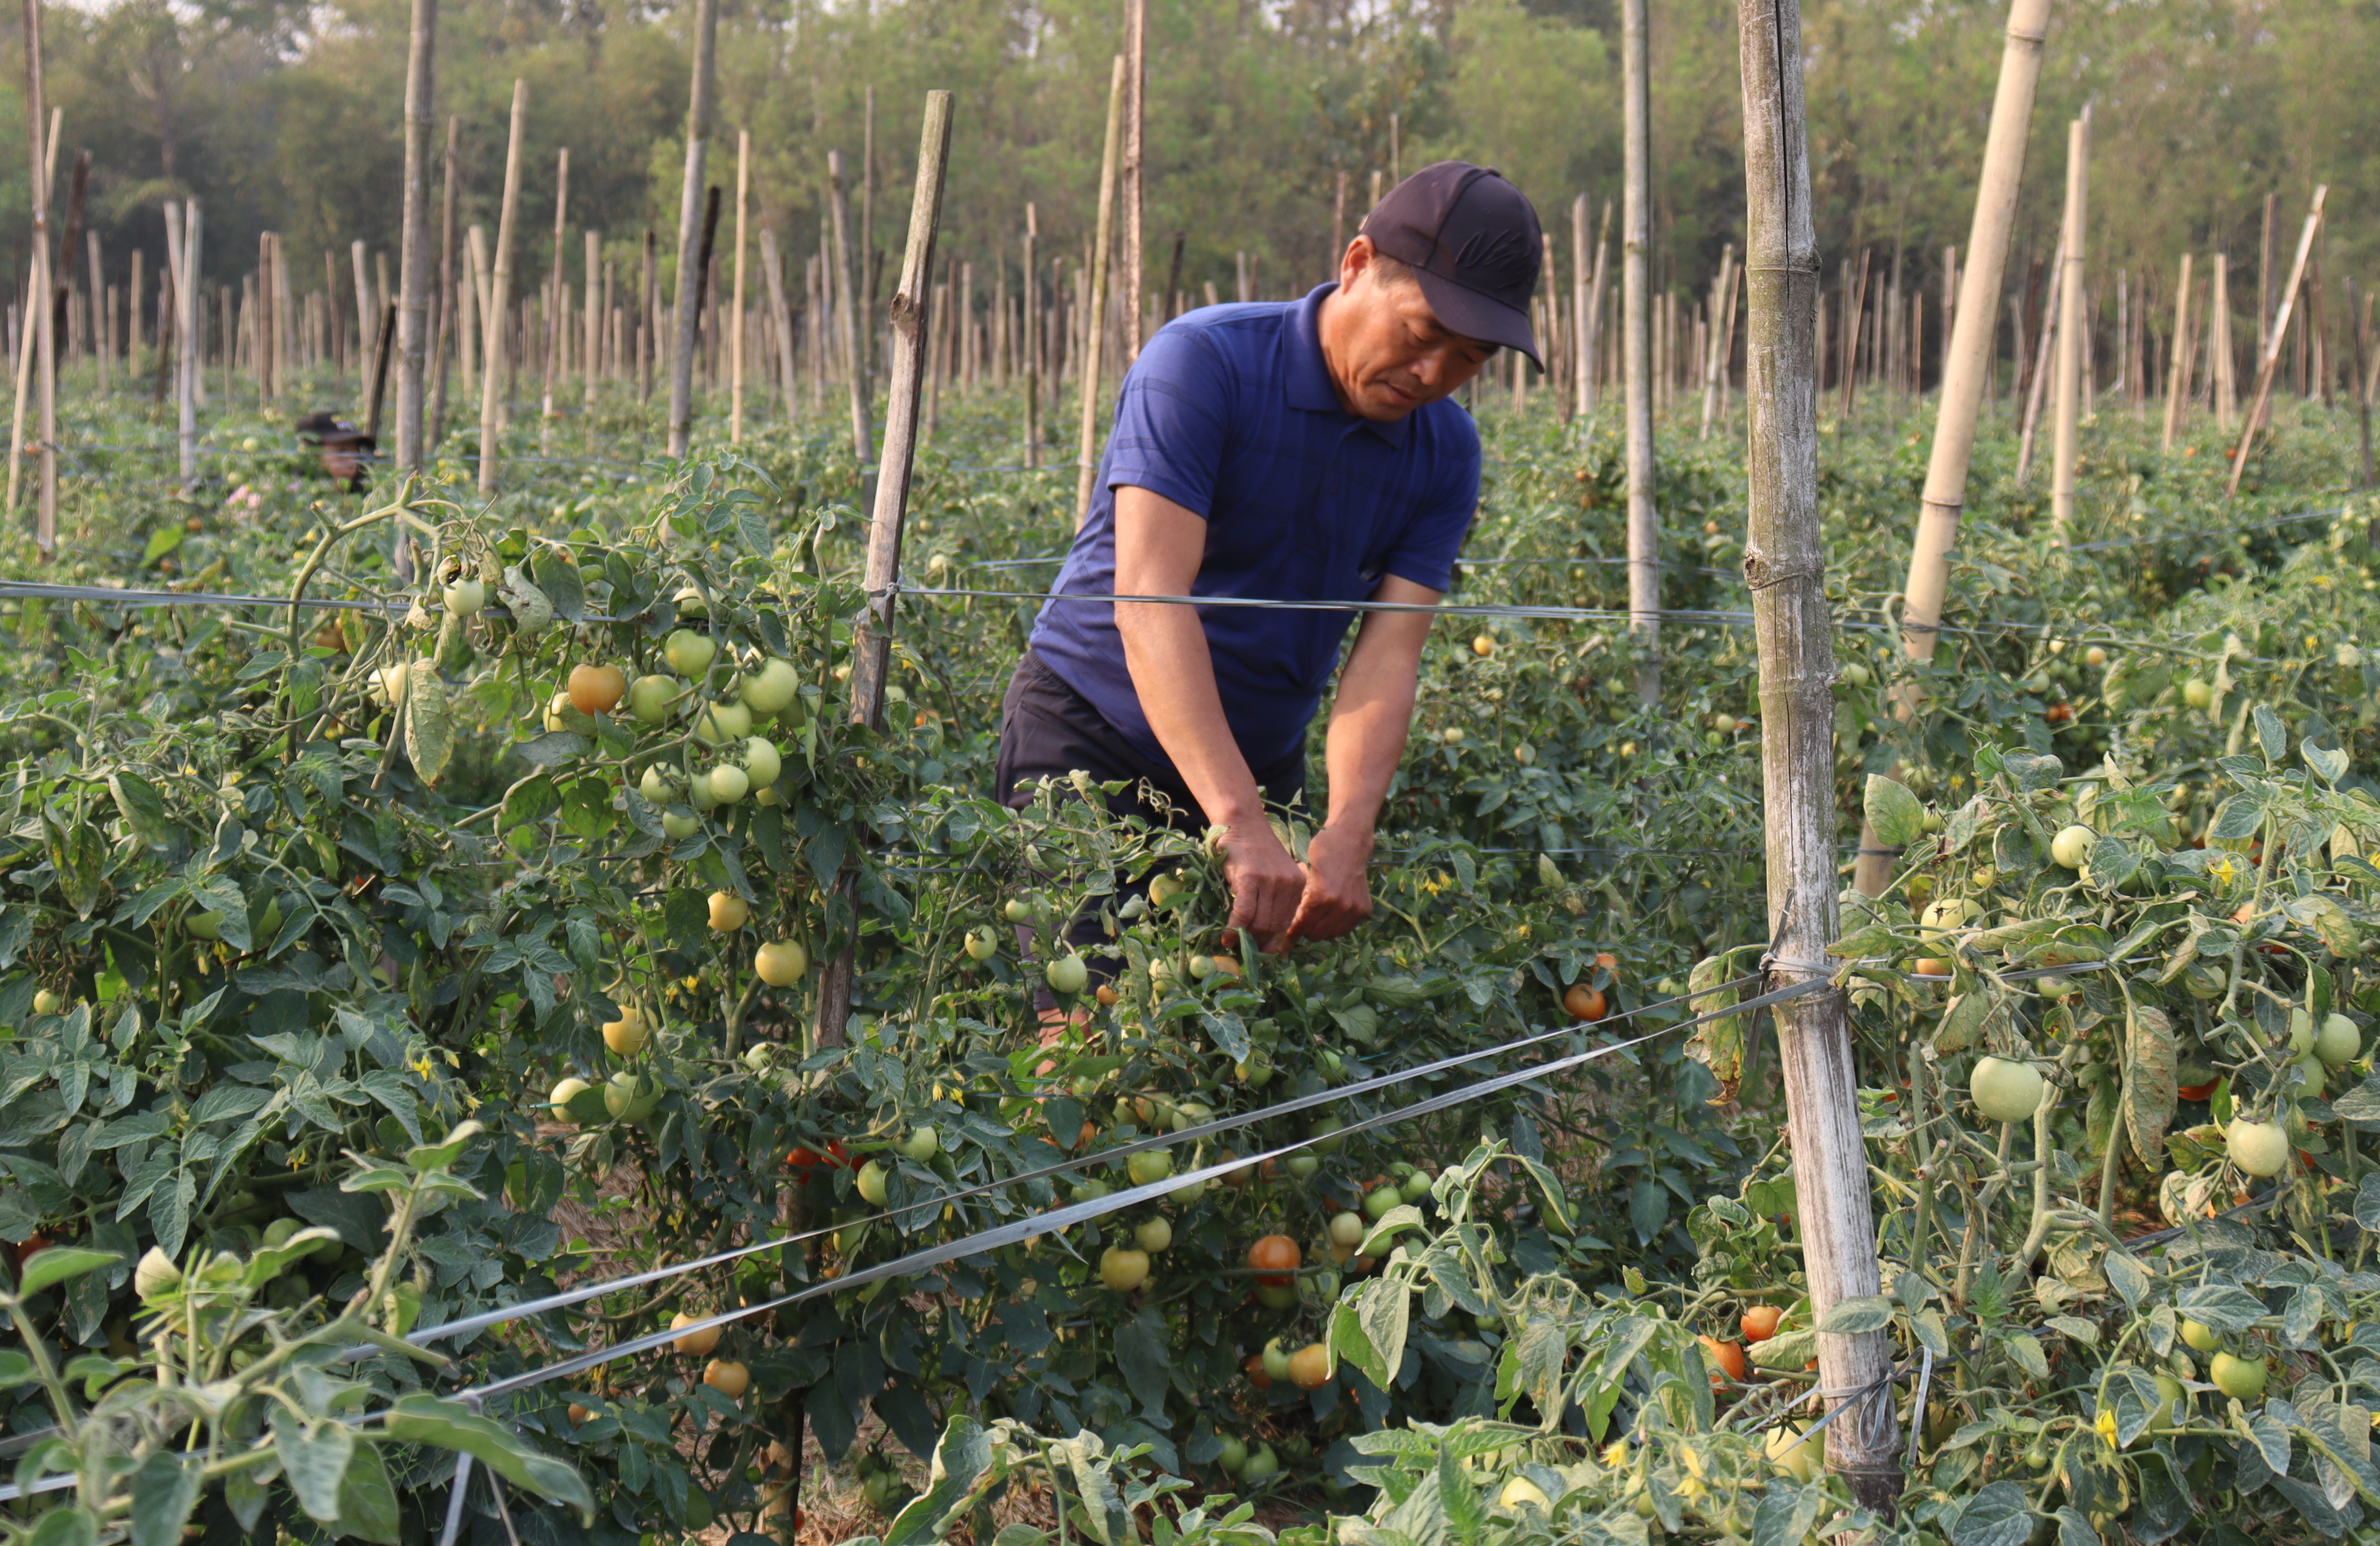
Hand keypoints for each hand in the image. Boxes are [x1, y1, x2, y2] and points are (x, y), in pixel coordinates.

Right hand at [1217, 821, 1305, 952]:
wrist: (1242, 824)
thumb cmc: (1253, 852)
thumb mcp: (1273, 876)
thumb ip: (1274, 901)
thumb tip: (1270, 939)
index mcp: (1298, 885)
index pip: (1288, 923)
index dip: (1275, 942)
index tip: (1264, 954)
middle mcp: (1289, 884)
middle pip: (1274, 926)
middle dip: (1259, 943)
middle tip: (1245, 953)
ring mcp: (1270, 881)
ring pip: (1259, 922)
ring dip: (1244, 938)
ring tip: (1233, 945)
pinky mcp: (1251, 879)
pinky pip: (1243, 913)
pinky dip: (1234, 929)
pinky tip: (1226, 937)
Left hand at [1288, 823, 1374, 943]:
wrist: (1350, 842)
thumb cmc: (1321, 853)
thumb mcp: (1302, 874)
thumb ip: (1297, 899)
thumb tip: (1285, 922)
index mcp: (1321, 896)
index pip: (1301, 926)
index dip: (1292, 930)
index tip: (1286, 932)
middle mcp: (1340, 906)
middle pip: (1315, 934)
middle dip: (1305, 930)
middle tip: (1301, 921)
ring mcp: (1354, 909)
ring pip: (1331, 935)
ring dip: (1321, 930)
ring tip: (1315, 918)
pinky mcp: (1364, 910)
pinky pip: (1345, 929)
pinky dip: (1336, 926)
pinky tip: (1329, 915)